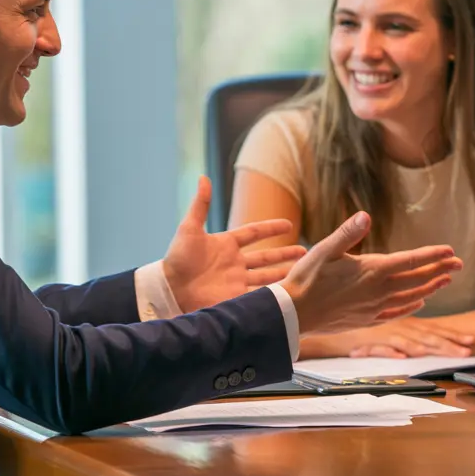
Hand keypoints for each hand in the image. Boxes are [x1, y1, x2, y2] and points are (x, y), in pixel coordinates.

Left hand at [164, 177, 305, 311]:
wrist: (169, 288)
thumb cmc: (177, 258)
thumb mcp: (189, 228)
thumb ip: (200, 205)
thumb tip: (203, 177)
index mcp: (226, 244)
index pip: (254, 233)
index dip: (270, 228)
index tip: (288, 225)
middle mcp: (235, 262)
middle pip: (266, 257)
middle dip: (285, 254)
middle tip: (305, 253)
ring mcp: (236, 281)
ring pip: (267, 276)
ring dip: (284, 273)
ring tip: (302, 271)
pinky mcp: (235, 298)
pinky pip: (258, 294)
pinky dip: (273, 293)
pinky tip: (288, 292)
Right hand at [282, 211, 461, 333]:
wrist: (294, 314)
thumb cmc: (306, 279)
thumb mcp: (324, 250)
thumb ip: (347, 233)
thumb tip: (365, 216)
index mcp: (372, 270)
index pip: (411, 260)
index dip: (433, 255)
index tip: (450, 251)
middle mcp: (378, 290)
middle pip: (417, 279)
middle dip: (440, 270)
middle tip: (459, 264)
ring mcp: (374, 307)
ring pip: (411, 297)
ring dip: (430, 287)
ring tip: (445, 281)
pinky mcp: (366, 319)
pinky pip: (397, 312)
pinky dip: (411, 306)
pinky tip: (418, 302)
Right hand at [346, 317, 473, 358]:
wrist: (332, 321)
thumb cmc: (360, 323)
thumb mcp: (385, 326)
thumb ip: (402, 337)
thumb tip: (419, 348)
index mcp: (405, 323)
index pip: (433, 330)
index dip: (453, 335)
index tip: (471, 341)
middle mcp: (399, 327)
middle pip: (429, 337)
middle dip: (451, 344)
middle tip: (469, 350)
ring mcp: (385, 333)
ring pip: (412, 342)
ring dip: (432, 348)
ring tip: (451, 353)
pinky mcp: (368, 340)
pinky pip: (383, 347)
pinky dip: (393, 351)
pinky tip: (405, 356)